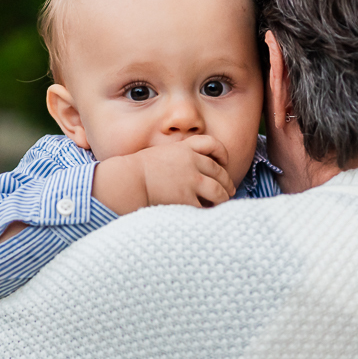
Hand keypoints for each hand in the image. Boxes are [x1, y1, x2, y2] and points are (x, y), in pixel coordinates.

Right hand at [93, 135, 235, 214]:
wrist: (128, 180)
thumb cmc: (138, 170)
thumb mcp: (160, 153)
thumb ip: (178, 157)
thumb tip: (191, 168)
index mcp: (185, 149)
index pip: (212, 144)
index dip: (222, 153)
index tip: (225, 162)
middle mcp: (192, 162)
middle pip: (219, 171)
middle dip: (226, 182)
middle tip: (229, 190)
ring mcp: (191, 180)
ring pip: (218, 191)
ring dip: (222, 198)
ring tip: (222, 203)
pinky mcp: (187, 198)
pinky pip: (204, 207)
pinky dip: (208, 211)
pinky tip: (208, 214)